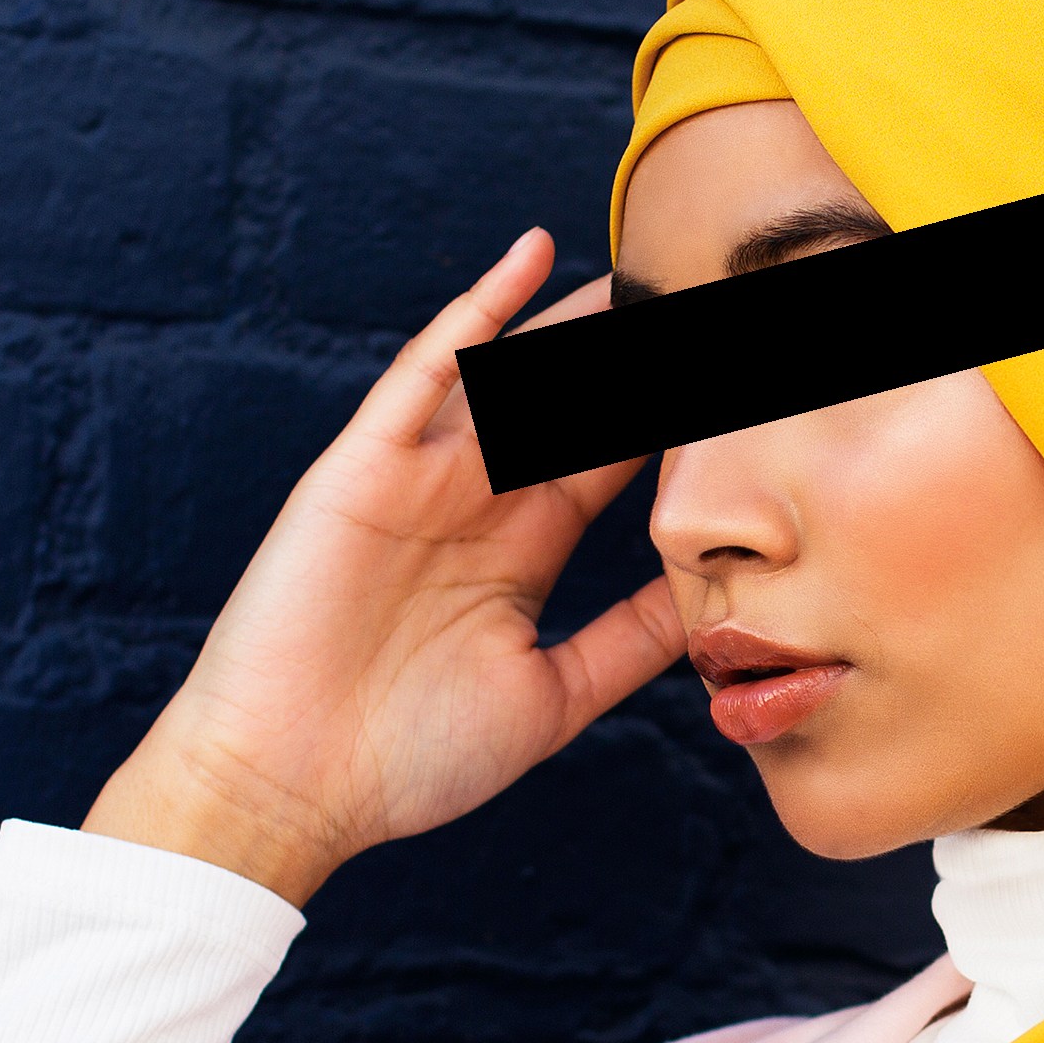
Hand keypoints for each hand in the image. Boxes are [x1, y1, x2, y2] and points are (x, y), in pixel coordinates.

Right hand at [82, 232, 683, 903]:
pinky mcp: (363, 470)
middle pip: (573, 405)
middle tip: (714, 295)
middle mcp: (472, 504)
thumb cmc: (409, 761)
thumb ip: (628, 639)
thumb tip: (714, 593)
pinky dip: (473, 313)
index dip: (677, 417)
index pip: (614, 461)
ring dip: (580, 322)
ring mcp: (416, 480)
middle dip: (637, 355)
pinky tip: (531, 257)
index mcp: (517, 555)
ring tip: (652, 269)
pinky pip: (423, 375)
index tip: (753, 378)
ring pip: (513, 376)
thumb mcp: (554, 697)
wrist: (290, 785)